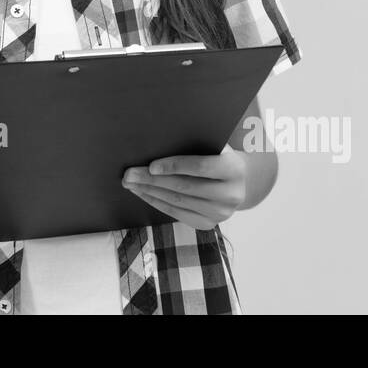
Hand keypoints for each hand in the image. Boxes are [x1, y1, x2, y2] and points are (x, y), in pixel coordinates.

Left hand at [121, 146, 247, 231]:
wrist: (237, 182)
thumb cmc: (218, 156)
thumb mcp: (213, 146)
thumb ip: (194, 145)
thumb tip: (157, 143)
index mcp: (234, 169)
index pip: (200, 167)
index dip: (174, 166)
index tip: (151, 166)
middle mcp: (230, 194)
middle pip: (184, 187)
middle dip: (152, 180)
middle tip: (130, 174)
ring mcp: (220, 213)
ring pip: (178, 202)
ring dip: (150, 192)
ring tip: (131, 183)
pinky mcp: (208, 224)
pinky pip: (177, 214)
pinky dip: (157, 202)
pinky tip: (143, 193)